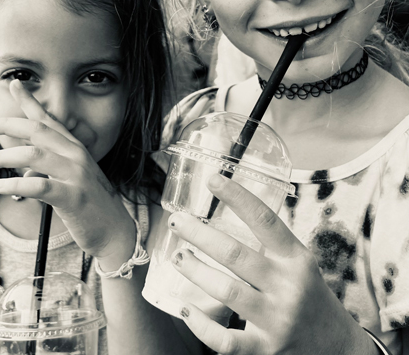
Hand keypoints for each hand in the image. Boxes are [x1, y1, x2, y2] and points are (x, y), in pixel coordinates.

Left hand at [0, 80, 134, 267]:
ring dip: (3, 156)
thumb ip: (47, 170)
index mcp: (75, 148)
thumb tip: (24, 171)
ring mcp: (76, 175)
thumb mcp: (69, 181)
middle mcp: (76, 155)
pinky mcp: (73, 197)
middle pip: (37, 130)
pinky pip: (40, 186)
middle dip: (8, 124)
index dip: (31, 101)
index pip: (49, 119)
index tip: (14, 84)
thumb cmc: (89, 206)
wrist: (114, 232)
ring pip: (34, 155)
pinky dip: (16, 183)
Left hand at [168, 174, 376, 354]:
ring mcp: (276, 320)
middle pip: (235, 254)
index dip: (238, 197)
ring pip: (227, 291)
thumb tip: (227, 212)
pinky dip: (201, 325)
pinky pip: (226, 340)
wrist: (341, 351)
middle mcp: (288, 287)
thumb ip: (270, 245)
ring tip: (178, 257)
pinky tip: (186, 309)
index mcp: (296, 259)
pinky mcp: (266, 350)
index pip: (265, 220)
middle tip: (176, 221)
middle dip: (200, 234)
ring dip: (196, 272)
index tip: (213, 179)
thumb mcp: (299, 265)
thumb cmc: (310, 298)